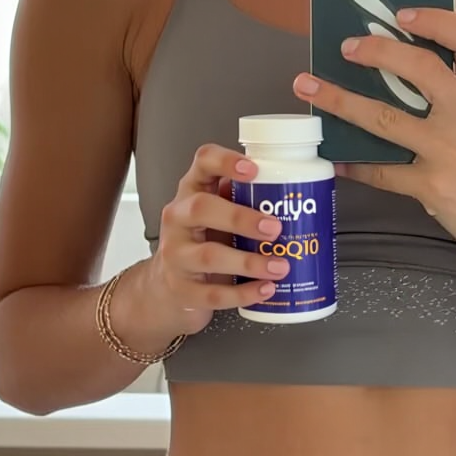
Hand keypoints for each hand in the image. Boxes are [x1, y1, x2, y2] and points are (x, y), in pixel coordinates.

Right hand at [144, 144, 288, 330]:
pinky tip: (265, 289)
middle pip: (201, 208)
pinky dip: (243, 293)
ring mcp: (176, 255)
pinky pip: (213, 293)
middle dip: (241, 217)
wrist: (166, 287)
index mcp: (192, 191)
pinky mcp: (181, 290)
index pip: (203, 162)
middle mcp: (178, 218)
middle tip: (274, 228)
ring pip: (209, 255)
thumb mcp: (215, 213)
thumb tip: (289, 191)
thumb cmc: (200, 241)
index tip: (253, 170)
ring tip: (279, 266)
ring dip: (249, 261)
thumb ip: (242, 199)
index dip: (226, 161)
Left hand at [292, 7, 455, 269]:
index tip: (401, 14)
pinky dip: (354, 163)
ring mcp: (450, 152)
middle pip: (423, 70)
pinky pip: (381, 170)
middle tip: (346, 47)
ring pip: (385, 119)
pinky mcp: (432, 186)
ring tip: (309, 87)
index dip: (436, 20)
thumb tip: (399, 60)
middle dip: (378, 52)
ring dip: (341, 101)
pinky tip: (335, 157)